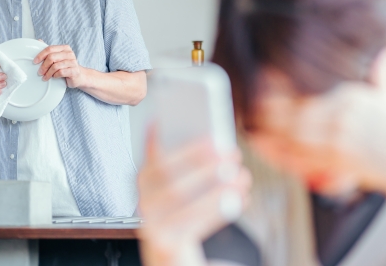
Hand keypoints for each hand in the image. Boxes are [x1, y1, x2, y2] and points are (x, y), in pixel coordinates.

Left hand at [33, 42, 86, 87]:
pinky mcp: (75, 71)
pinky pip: (61, 72)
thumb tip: (39, 41)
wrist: (79, 77)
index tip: (35, 61)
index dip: (41, 55)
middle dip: (44, 66)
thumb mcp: (58, 58)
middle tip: (40, 72)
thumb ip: (50, 50)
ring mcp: (73, 62)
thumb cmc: (66, 67)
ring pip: (56, 66)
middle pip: (52, 57)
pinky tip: (54, 77)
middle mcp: (70, 54)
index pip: (50, 49)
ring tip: (45, 77)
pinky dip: (55, 75)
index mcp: (65, 48)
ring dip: (48, 73)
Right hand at [137, 126, 250, 265]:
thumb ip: (187, 163)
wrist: (167, 249)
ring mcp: (150, 223)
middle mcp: (142, 199)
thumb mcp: (179, 183)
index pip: (158, 156)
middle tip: (232, 154)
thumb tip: (214, 141)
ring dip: (216, 187)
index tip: (208, 136)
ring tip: (242, 176)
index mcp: (145, 177)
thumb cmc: (181, 208)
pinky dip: (219, 211)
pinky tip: (241, 198)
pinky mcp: (164, 244)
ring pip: (182, 201)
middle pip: (170, 178)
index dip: (180, 147)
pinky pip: (193, 226)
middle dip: (203, 164)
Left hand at [252, 82, 385, 195]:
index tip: (261, 78)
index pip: (305, 91)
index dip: (280, 87)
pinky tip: (265, 149)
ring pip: (292, 135)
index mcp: (348, 98)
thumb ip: (379, 74)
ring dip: (268, 132)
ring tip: (249, 127)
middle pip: (293, 112)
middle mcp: (340, 116)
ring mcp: (337, 140)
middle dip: (267, 109)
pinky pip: (301, 158)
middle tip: (247, 104)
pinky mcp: (336, 161)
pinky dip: (280, 154)